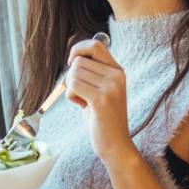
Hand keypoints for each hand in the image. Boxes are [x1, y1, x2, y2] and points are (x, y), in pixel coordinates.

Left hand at [66, 39, 135, 162]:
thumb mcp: (101, 89)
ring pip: (74, 73)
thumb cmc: (103, 118)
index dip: (78, 50)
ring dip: (71, 88)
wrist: (115, 145)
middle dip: (72, 76)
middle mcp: (117, 75)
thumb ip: (93, 72)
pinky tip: (81, 105)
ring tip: (83, 101)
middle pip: (80, 60)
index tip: (72, 64)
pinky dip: (71, 96)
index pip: (95, 44)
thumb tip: (75, 56)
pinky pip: (74, 86)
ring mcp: (111, 87)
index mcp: (117, 71)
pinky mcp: (101, 99)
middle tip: (81, 94)